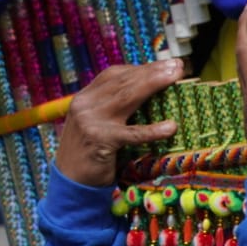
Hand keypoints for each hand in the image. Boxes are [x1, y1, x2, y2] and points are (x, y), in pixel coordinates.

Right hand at [53, 61, 182, 187]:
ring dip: (153, 85)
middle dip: (152, 72)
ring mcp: (91, 122)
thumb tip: (147, 92)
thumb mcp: (95, 123)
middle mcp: (85, 105)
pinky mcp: (100, 142)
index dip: (141, 68)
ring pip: (126, 98)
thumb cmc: (89, 153)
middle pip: (123, 82)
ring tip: (175, 78)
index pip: (114, 75)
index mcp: (84, 98)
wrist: (69, 181)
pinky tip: (170, 127)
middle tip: (177, 66)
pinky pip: (132, 134)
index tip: (164, 64)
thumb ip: (111, 108)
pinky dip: (153, 130)